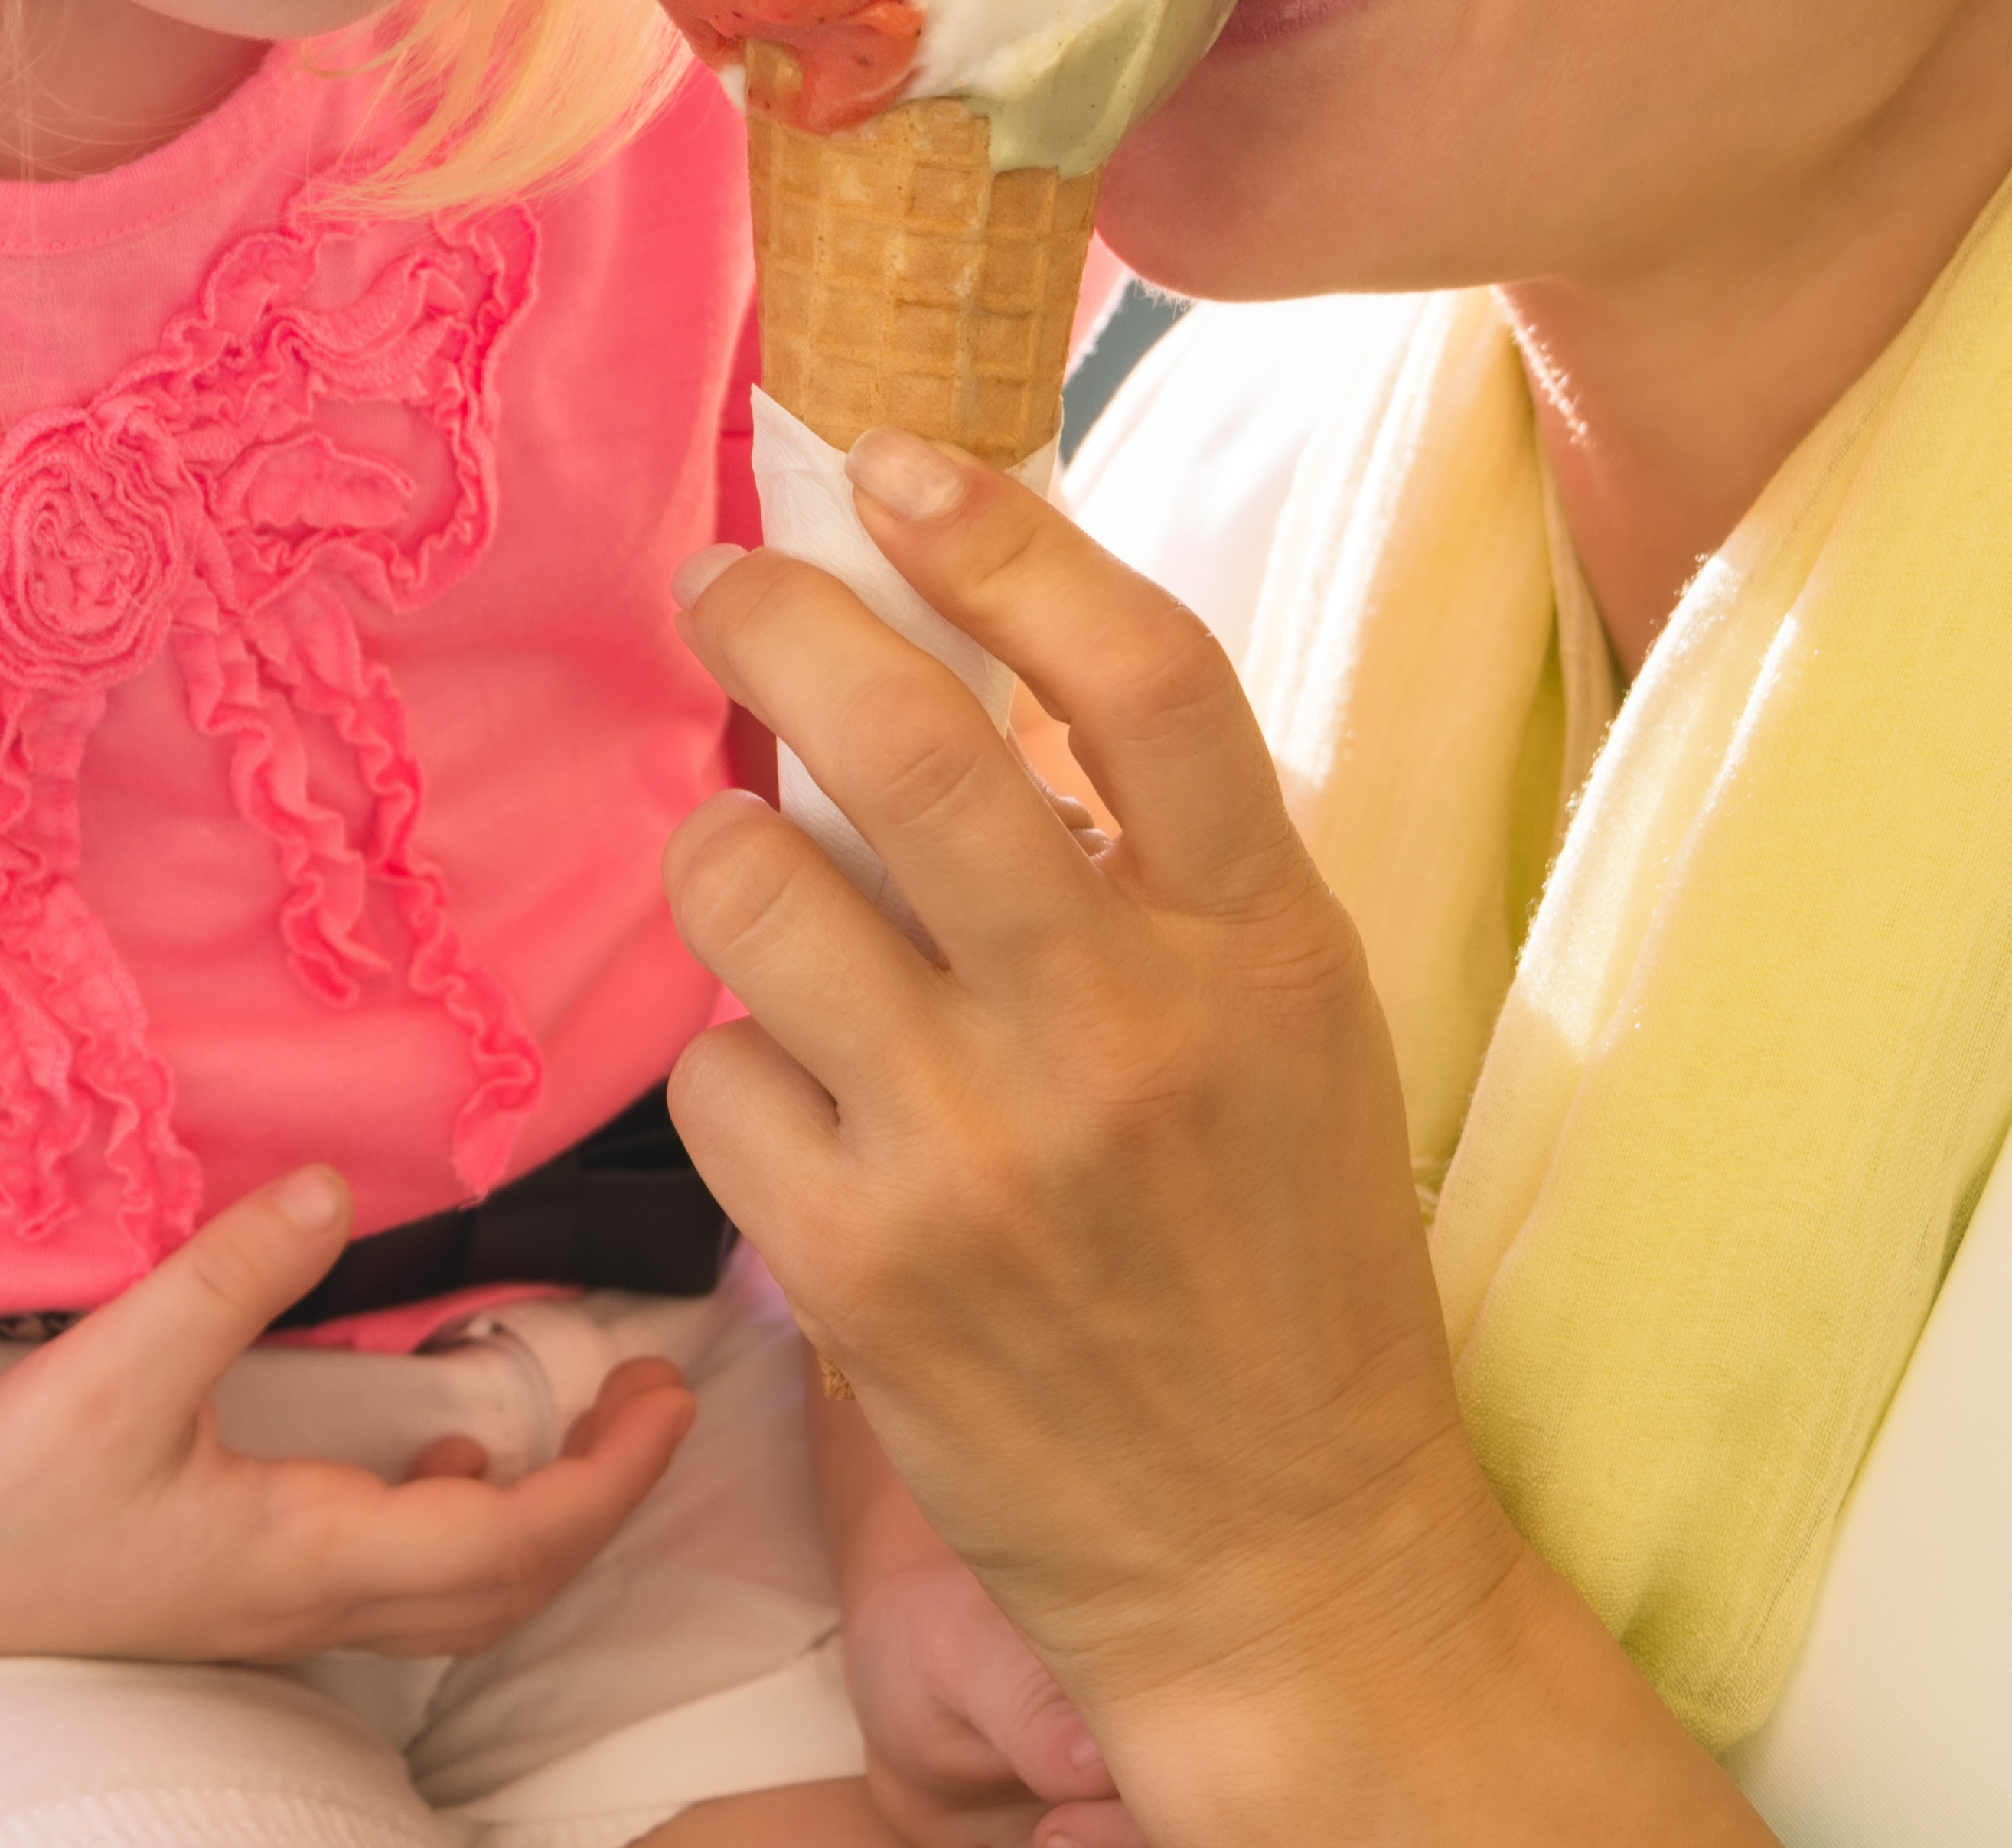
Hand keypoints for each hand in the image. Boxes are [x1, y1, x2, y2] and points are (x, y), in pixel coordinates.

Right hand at [0, 1165, 699, 1669]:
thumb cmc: (7, 1497)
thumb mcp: (123, 1365)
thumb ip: (237, 1271)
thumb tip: (337, 1184)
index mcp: (314, 1553)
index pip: (519, 1536)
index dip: (614, 1474)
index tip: (671, 1396)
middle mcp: (317, 1602)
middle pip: (516, 1583)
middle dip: (607, 1500)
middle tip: (655, 1405)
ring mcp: (281, 1614)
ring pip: (464, 1599)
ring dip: (540, 1524)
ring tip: (575, 1432)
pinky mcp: (243, 1600)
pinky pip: (401, 1587)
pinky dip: (459, 1532)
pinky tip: (435, 1458)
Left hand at [667, 431, 1763, 1838]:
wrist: (1279, 1548)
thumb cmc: (1281, 1256)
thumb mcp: (1291, 1019)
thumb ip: (1160, 852)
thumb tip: (971, 652)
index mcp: (1258, 942)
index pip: (1138, 670)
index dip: (1004, 535)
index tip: (897, 463)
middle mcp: (1121, 1026)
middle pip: (908, 739)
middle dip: (778, 614)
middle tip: (722, 577)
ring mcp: (979, 1147)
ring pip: (755, 885)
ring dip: (727, 848)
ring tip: (759, 875)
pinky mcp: (861, 1265)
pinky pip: (720, 1074)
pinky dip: (741, 1068)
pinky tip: (812, 1108)